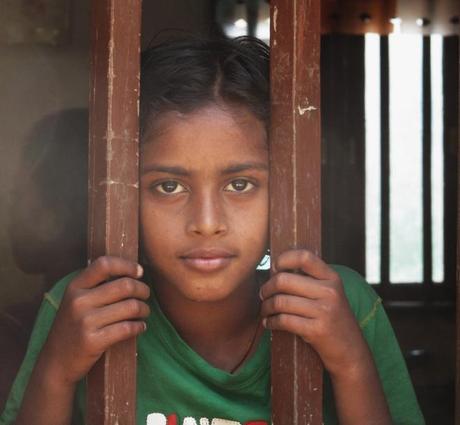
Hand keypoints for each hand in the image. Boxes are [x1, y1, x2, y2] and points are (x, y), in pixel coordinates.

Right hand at [40, 256, 150, 386]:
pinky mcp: (94, 341)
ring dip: (144, 309)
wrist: (56, 363)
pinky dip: (140, 326)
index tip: (139, 272)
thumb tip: (131, 273)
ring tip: (144, 312)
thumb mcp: (75, 301)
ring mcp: (85, 321)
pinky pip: (128, 328)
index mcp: (75, 287)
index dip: (127, 265)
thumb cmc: (72, 328)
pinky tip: (140, 327)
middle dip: (143, 290)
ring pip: (131, 307)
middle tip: (146, 295)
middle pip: (125, 286)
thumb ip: (95, 286)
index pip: (104, 264)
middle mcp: (79, 301)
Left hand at [260, 249, 368, 378]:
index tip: (275, 269)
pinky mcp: (317, 330)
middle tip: (263, 295)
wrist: (352, 352)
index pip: (304, 257)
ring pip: (280, 302)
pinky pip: (284, 321)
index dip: (284, 259)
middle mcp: (330, 291)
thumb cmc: (334, 319)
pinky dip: (271, 322)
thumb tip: (275, 269)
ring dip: (266, 307)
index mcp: (332, 278)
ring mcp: (325, 311)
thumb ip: (310, 279)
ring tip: (265, 310)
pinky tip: (269, 323)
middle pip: (284, 280)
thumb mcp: (330, 294)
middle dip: (267, 288)